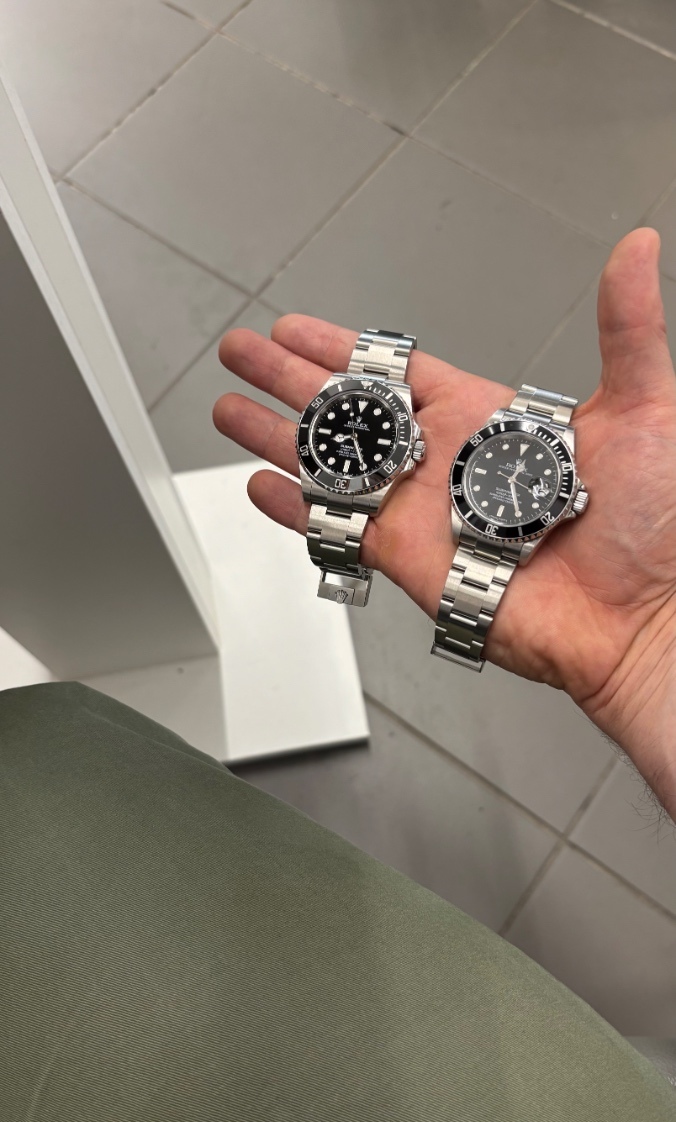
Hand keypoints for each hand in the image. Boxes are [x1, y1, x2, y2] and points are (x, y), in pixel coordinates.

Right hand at [213, 230, 675, 810]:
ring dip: (275, 437)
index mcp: (486, 416)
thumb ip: (626, 328)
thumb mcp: (643, 408)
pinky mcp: (408, 561)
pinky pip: (336, 530)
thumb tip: (636, 250)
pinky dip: (294, 509)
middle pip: (346, 409)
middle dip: (288, 378)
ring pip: (330, 465)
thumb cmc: (654, 525)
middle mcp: (443, 461)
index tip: (300, 326)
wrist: (642, 619)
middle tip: (243, 351)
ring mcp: (420, 512)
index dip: (343, 346)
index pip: (394, 370)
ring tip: (229, 411)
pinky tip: (262, 487)